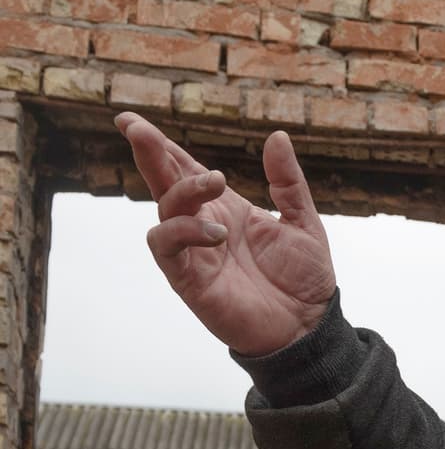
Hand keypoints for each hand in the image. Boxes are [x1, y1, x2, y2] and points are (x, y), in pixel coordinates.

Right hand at [116, 112, 335, 356]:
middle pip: (164, 183)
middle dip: (149, 154)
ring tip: (217, 180)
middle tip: (136, 128)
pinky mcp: (189, 280)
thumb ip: (287, 182)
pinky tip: (216, 231)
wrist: (309, 327)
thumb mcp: (303, 222)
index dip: (161, 146)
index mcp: (225, 210)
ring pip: (164, 211)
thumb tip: (276, 136)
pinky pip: (167, 248)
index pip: (184, 171)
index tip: (132, 121)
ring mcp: (194, 253)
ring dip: (183, 190)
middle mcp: (202, 227)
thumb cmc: (305, 280)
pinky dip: (183, 231)